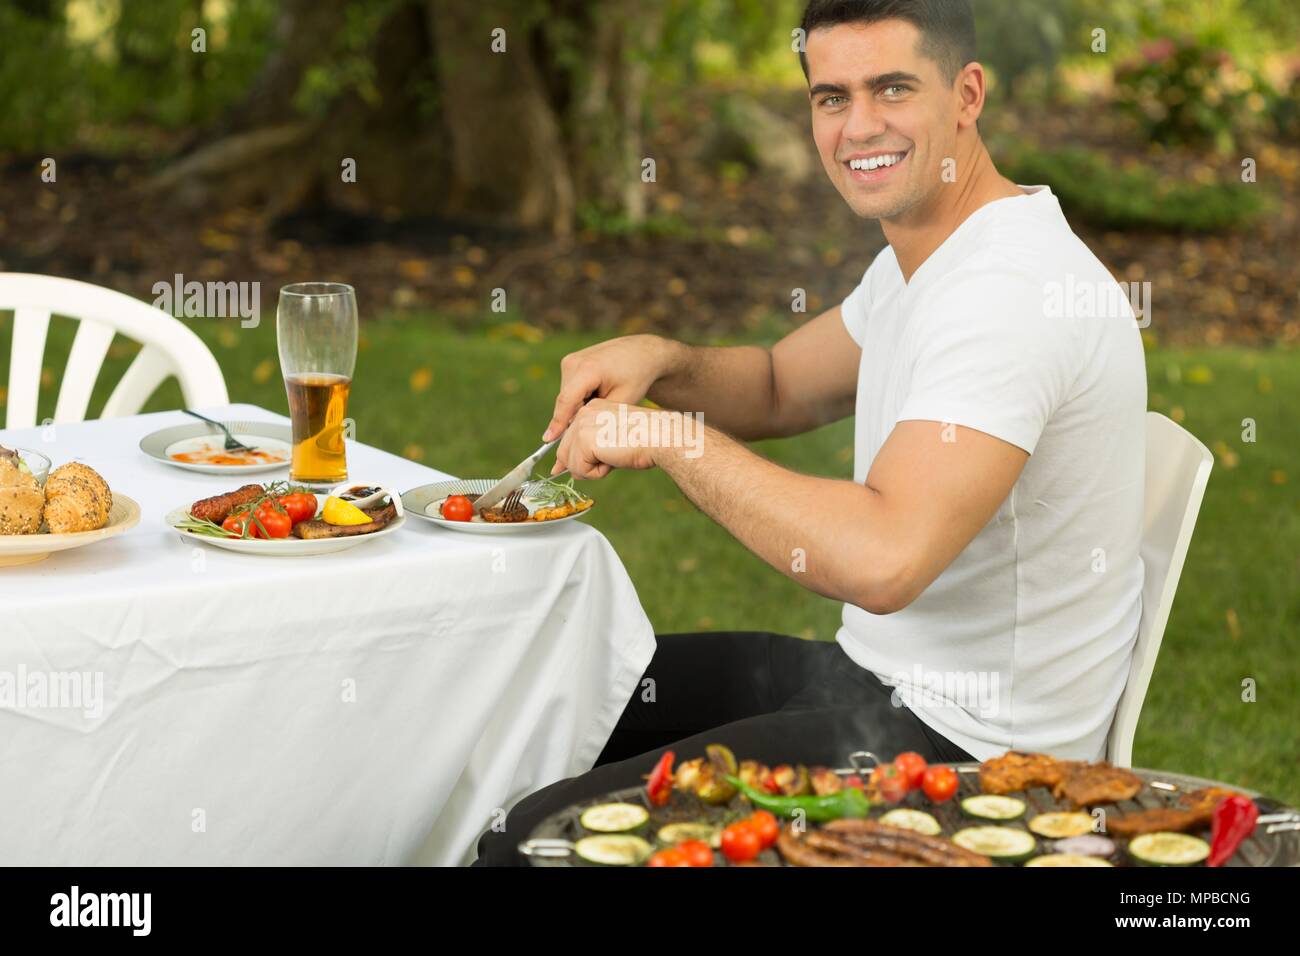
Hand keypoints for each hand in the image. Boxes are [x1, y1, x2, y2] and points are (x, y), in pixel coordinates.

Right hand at [543, 335, 676, 441]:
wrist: (642, 352)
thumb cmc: (636, 378)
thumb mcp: (620, 401)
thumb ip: (596, 417)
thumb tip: (572, 433)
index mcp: (588, 369)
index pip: (566, 401)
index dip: (557, 422)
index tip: (548, 440)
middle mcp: (574, 362)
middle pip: (566, 401)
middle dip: (576, 417)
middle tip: (596, 424)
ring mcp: (571, 360)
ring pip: (567, 396)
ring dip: (580, 406)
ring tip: (604, 401)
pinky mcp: (571, 362)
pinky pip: (570, 389)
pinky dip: (581, 397)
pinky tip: (600, 394)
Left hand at [553, 399, 665, 479]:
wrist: (661, 437)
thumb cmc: (646, 441)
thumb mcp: (612, 440)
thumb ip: (589, 449)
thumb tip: (561, 468)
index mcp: (591, 408)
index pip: (570, 439)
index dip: (575, 457)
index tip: (574, 467)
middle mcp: (583, 413)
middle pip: (564, 451)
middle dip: (583, 465)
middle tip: (609, 462)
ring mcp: (582, 425)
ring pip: (569, 463)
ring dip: (590, 470)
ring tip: (614, 459)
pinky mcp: (584, 440)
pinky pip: (579, 470)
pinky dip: (596, 474)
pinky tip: (613, 461)